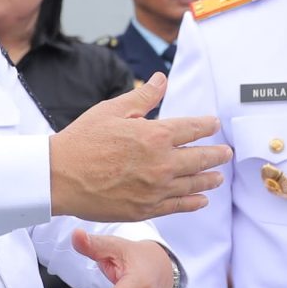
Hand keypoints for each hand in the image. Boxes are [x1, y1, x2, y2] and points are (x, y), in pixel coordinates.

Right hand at [49, 74, 230, 221]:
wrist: (60, 176)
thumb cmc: (83, 140)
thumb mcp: (112, 110)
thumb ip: (143, 97)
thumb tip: (162, 78)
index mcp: (155, 135)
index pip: (192, 128)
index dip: (207, 125)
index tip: (214, 124)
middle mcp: (162, 163)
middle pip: (201, 158)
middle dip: (217, 154)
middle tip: (226, 153)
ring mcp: (156, 188)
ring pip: (193, 183)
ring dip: (209, 179)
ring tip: (218, 177)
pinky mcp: (146, 208)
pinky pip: (178, 205)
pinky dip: (193, 202)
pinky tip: (201, 200)